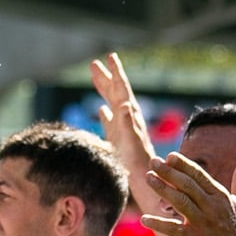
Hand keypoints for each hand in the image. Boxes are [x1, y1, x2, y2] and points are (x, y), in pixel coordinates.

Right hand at [89, 52, 157, 177]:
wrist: (142, 179)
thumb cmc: (136, 163)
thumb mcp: (131, 141)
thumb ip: (127, 123)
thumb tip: (124, 104)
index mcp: (129, 115)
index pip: (121, 89)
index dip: (116, 73)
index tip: (110, 57)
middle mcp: (127, 118)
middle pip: (115, 92)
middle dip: (105, 77)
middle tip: (93, 62)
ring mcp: (122, 128)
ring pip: (111, 103)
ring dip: (103, 90)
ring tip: (95, 76)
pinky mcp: (118, 140)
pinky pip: (110, 122)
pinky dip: (105, 114)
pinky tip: (101, 110)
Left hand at [145, 152, 235, 235]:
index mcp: (221, 196)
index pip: (199, 176)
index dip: (184, 165)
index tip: (170, 156)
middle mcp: (212, 207)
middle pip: (187, 185)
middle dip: (169, 172)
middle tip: (153, 162)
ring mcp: (203, 223)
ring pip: (180, 201)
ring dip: (163, 189)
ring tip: (148, 178)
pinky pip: (174, 229)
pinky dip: (159, 224)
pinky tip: (144, 219)